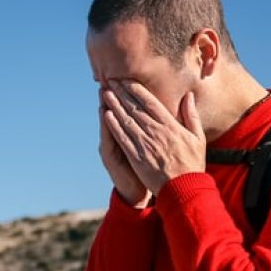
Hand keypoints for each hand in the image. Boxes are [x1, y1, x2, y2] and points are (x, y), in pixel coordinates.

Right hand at [98, 88, 151, 207]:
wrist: (138, 193)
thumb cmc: (149, 171)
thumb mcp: (153, 149)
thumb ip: (157, 131)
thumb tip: (165, 113)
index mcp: (134, 135)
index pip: (131, 111)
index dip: (129, 96)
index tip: (128, 78)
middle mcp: (120, 139)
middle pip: (118, 113)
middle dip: (116, 96)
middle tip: (112, 77)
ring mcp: (114, 147)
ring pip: (110, 123)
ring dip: (107, 106)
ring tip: (105, 89)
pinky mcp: (111, 158)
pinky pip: (109, 139)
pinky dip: (108, 127)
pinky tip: (106, 114)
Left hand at [102, 80, 205, 195]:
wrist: (184, 189)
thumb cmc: (192, 164)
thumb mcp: (197, 137)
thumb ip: (191, 115)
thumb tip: (188, 96)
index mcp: (170, 125)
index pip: (150, 102)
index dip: (136, 89)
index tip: (126, 79)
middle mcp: (156, 132)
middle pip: (135, 107)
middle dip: (122, 92)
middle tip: (110, 80)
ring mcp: (145, 144)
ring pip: (126, 120)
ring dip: (114, 105)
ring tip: (105, 93)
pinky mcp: (136, 157)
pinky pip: (123, 138)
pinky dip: (114, 126)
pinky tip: (106, 115)